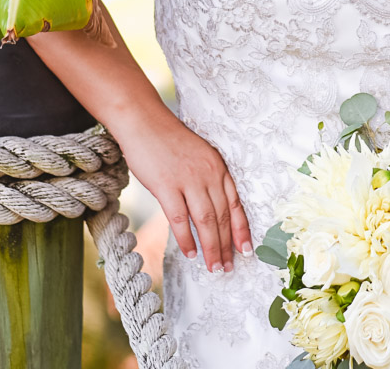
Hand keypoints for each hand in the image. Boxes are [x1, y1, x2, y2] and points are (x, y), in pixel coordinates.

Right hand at [116, 110, 251, 274]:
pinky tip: (190, 253)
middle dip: (227, 246)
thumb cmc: (168, 140)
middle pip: (222, 216)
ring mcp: (187, 179)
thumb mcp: (198, 156)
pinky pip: (179, 219)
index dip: (242, 230)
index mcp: (218, 167)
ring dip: (211, 247)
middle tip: (227, 267)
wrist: (143, 121)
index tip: (246, 251)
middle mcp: (208, 174)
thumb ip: (206, 180)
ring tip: (214, 267)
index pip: (236, 204)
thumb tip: (209, 213)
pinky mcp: (166, 185)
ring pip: (205, 221)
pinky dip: (186, 239)